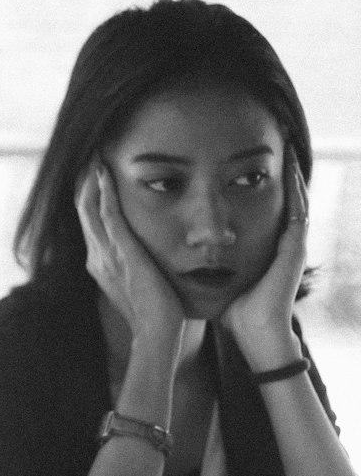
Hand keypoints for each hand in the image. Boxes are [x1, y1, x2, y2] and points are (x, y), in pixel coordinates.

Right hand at [75, 158, 185, 349]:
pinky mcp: (122, 252)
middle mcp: (96, 256)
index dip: (87, 198)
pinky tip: (104, 173)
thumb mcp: (138, 286)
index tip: (91, 176)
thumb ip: (134, 269)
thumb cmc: (154, 314)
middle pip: (82, 211)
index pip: (88, 223)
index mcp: (98, 264)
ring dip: (90, 180)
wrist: (156, 332)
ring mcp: (106, 254)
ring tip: (92, 157)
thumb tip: (143, 261)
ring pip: (89, 208)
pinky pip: (108, 215)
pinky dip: (105, 192)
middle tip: (88, 156)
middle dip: (83, 182)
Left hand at [222, 145, 307, 362]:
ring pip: (296, 198)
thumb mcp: (217, 277)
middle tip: (275, 140)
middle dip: (277, 169)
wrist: (255, 335)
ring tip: (285, 144)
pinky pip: (300, 212)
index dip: (258, 181)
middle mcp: (281, 241)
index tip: (249, 158)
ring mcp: (292, 244)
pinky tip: (291, 169)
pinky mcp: (296, 249)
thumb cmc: (235, 311)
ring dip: (291, 171)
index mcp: (264, 245)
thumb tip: (175, 252)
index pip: (262, 205)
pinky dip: (297, 190)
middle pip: (283, 196)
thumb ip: (203, 263)